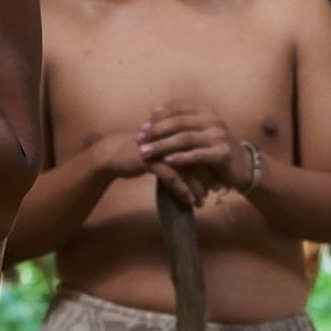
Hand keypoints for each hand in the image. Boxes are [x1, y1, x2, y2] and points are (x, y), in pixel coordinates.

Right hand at [89, 127, 209, 207]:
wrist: (111, 154)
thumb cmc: (138, 151)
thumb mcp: (161, 147)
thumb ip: (178, 151)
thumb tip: (197, 162)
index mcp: (175, 130)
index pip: (199, 145)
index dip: (210, 161)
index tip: (219, 176)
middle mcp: (170, 136)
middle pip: (197, 156)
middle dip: (208, 174)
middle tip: (217, 189)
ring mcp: (161, 147)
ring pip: (187, 168)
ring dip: (197, 186)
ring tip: (203, 200)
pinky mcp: (151, 160)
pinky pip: (172, 177)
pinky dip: (183, 190)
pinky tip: (189, 200)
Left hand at [138, 103, 249, 196]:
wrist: (241, 166)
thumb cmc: (214, 147)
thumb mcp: (199, 130)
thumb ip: (180, 122)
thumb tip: (152, 113)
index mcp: (205, 111)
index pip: (177, 109)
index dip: (158, 117)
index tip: (141, 126)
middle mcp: (213, 120)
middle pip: (178, 122)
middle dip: (156, 131)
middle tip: (139, 139)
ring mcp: (219, 136)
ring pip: (185, 138)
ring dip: (162, 145)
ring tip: (145, 152)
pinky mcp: (222, 153)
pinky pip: (197, 155)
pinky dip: (180, 158)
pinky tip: (166, 161)